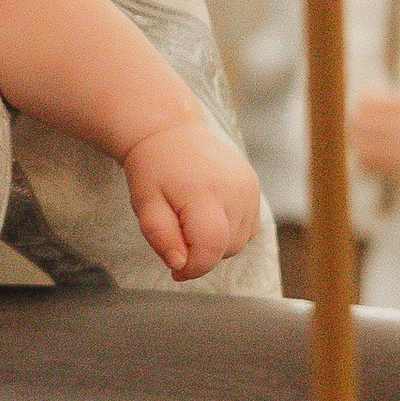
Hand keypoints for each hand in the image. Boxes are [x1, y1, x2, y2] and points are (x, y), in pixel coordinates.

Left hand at [125, 118, 262, 278]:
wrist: (171, 131)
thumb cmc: (154, 167)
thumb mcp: (144, 203)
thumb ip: (160, 236)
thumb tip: (180, 264)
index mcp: (204, 192)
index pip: (211, 247)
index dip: (194, 268)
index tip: (176, 270)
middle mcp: (235, 190)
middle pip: (226, 248)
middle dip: (201, 252)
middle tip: (177, 230)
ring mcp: (249, 188)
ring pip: (239, 242)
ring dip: (215, 243)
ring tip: (191, 218)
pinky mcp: (255, 187)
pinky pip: (247, 229)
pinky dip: (229, 231)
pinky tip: (209, 213)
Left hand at [349, 90, 399, 200]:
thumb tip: (364, 98)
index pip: (376, 103)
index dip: (361, 104)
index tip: (358, 105)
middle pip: (365, 124)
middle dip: (353, 123)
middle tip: (351, 123)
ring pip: (366, 148)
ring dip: (356, 143)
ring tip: (357, 141)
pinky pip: (377, 168)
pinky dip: (366, 162)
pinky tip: (367, 159)